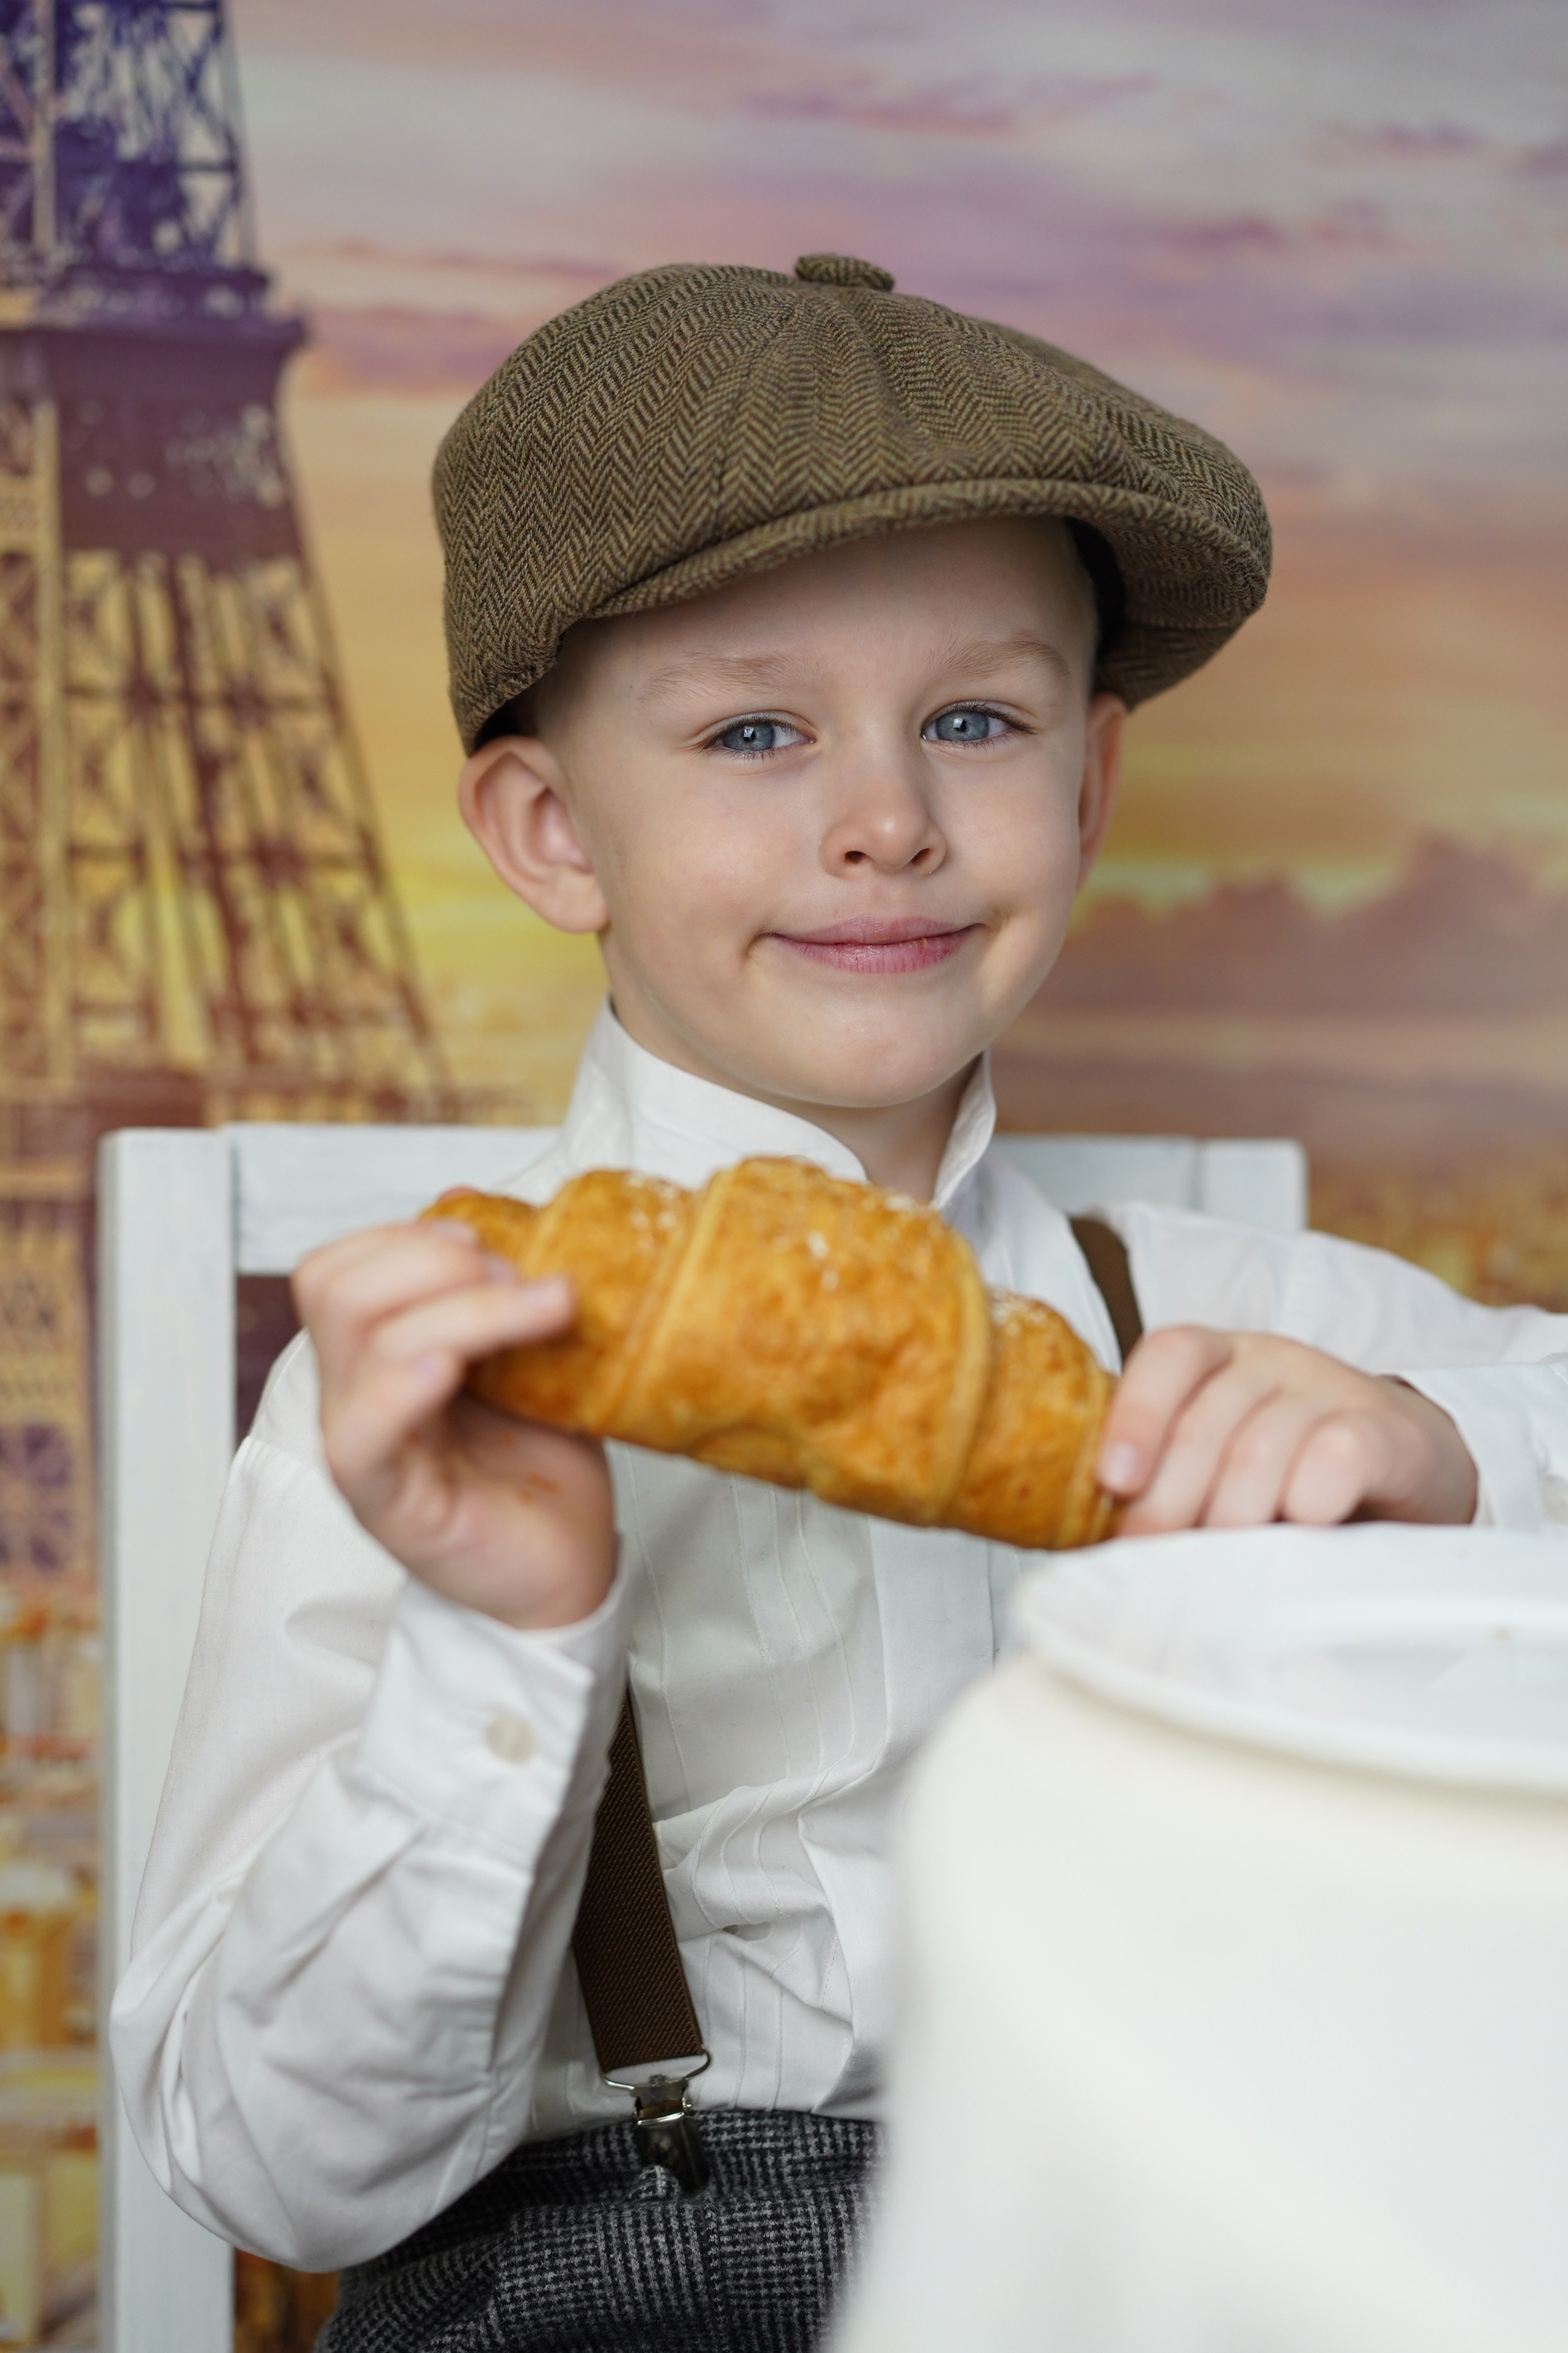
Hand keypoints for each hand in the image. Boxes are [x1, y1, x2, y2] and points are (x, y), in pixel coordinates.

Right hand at [292, 1217, 615, 1628]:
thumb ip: (493, 1285)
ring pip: (366, 1345)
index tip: (490, 1243)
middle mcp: (357, 1397)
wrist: (571, 1565)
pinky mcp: (390, 1505)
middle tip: (517, 1275)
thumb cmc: (543, 1463)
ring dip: (465, 1307)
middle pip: (334, 1289)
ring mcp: (366, 1450)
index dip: (404, 1235)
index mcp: (378, 1357)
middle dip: (433, 1258)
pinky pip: (361, 1440)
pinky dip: (401, 1390)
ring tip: (543, 1308)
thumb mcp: (525, 1352)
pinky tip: (451, 1368)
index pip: (335, 1268)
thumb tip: (468, 1197)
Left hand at [1097, 1328, 1478, 1533]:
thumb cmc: (1291, 1475)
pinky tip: (1301, 1523)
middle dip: (1172, 1499)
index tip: (1115, 1481)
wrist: (1411, 1467)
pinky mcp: (1389, 1433)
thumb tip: (1112, 1543)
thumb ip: (1170, 1483)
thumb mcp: (1222, 1466)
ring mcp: (1332, 1389)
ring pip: (1262, 1445)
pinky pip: (1337, 1454)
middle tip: (1160, 1556)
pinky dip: (1308, 1497)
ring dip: (1234, 1515)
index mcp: (1222, 1359)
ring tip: (1227, 1561)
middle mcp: (1273, 1360)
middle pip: (1207, 1420)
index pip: (1171, 1354)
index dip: (1136, 1414)